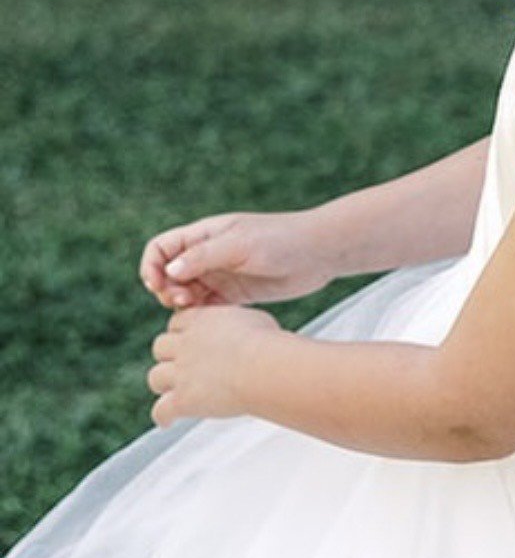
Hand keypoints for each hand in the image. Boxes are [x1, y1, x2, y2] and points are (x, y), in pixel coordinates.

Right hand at [139, 210, 333, 309]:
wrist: (320, 253)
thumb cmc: (282, 239)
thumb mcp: (241, 244)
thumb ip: (205, 256)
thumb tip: (169, 271)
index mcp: (205, 235)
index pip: (161, 248)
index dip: (152, 267)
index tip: (161, 283)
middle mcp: (208, 255)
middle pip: (167, 275)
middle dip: (166, 290)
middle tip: (183, 301)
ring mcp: (221, 276)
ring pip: (184, 294)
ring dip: (181, 305)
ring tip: (196, 310)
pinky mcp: (235, 296)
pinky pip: (206, 309)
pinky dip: (200, 317)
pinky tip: (212, 322)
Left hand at [147, 304, 281, 427]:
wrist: (263, 368)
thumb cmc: (267, 342)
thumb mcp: (252, 319)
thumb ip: (235, 322)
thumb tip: (241, 327)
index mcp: (201, 320)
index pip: (176, 322)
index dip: (182, 332)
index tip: (188, 340)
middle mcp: (185, 344)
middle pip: (160, 347)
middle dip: (169, 356)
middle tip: (182, 366)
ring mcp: (181, 373)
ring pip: (155, 377)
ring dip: (164, 384)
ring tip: (174, 392)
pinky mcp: (183, 400)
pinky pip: (160, 410)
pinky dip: (163, 416)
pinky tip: (168, 422)